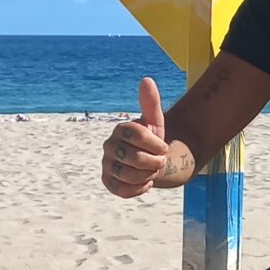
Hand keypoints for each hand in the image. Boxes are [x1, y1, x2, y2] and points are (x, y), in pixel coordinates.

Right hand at [103, 77, 172, 197]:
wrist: (150, 162)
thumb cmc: (153, 140)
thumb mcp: (156, 121)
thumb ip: (151, 102)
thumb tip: (146, 80)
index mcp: (120, 129)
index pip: (137, 135)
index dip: (155, 144)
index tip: (163, 148)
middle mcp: (109, 146)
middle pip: (134, 158)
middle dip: (154, 163)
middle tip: (159, 162)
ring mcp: (106, 164)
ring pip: (129, 175)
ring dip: (148, 176)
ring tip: (151, 171)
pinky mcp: (107, 182)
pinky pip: (123, 190)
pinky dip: (139, 188)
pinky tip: (144, 181)